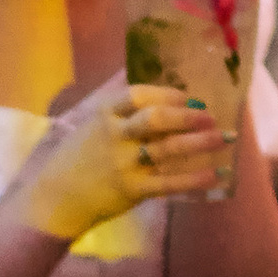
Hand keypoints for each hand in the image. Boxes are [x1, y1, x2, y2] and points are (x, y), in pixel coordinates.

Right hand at [10, 72, 224, 243]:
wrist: (53, 200)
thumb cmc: (76, 156)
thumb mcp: (90, 121)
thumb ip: (118, 102)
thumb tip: (143, 76)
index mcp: (104, 114)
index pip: (139, 95)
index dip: (169, 94)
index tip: (191, 97)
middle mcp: (115, 135)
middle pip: (155, 119)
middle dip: (187, 115)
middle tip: (210, 115)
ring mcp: (123, 163)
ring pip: (167, 149)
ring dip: (200, 143)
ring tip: (225, 138)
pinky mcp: (131, 190)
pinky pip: (168, 182)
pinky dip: (194, 178)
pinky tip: (215, 174)